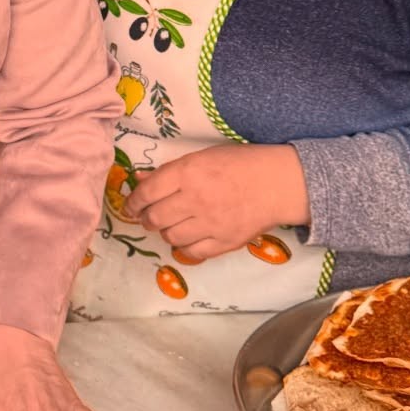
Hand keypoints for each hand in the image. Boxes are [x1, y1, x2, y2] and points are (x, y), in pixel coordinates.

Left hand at [123, 144, 309, 262]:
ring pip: (170, 237)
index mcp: (188, 173)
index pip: (147, 193)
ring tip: (170, 225)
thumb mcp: (201, 157)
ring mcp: (210, 224)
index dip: (133, 202)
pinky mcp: (225, 242)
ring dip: (165, 232)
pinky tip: (188, 237)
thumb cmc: (239, 164)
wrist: (279, 183)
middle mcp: (195, 199)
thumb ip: (169, 171)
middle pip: (155, 218)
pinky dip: (185, 247)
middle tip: (148, 217)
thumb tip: (139, 179)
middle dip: (145, 219)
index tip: (130, 205)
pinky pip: (192, 253)